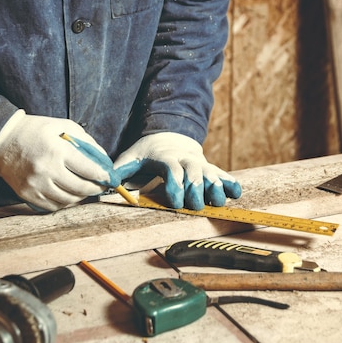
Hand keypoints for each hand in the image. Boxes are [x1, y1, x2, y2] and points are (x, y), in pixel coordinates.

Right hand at [0, 111, 119, 210]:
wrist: (1, 140)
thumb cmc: (35, 131)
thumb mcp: (63, 127)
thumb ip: (86, 142)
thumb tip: (103, 160)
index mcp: (57, 151)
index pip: (90, 170)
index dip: (105, 177)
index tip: (112, 179)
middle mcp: (46, 170)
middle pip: (81, 188)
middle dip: (96, 189)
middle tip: (102, 186)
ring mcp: (35, 185)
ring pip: (69, 200)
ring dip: (81, 196)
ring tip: (85, 188)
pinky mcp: (27, 194)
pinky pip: (53, 206)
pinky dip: (65, 202)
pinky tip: (68, 193)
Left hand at [113, 132, 240, 209]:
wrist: (171, 136)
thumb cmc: (148, 152)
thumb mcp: (132, 156)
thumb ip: (120, 169)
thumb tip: (106, 182)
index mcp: (167, 158)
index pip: (173, 171)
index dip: (176, 186)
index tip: (176, 202)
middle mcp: (187, 160)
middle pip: (195, 174)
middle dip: (197, 190)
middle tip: (197, 206)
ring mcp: (201, 164)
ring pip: (211, 175)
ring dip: (216, 188)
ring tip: (219, 202)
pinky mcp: (211, 169)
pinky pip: (223, 175)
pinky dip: (230, 183)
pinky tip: (235, 193)